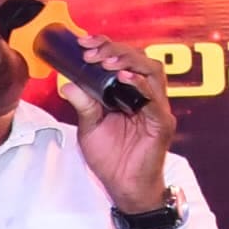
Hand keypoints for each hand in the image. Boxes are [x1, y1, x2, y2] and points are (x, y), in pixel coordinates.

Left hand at [47, 24, 177, 210]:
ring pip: (152, 72)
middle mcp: (146, 95)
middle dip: (115, 50)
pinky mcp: (161, 123)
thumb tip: (67, 83)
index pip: (123, 60)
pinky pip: (155, 100)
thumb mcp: (89, 127)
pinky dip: (140, 86)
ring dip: (129, 62)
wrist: (123, 187)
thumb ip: (83, 104)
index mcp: (129, 92)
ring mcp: (157, 108)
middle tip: (91, 50)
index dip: (106, 47)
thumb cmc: (111, 158)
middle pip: (140, 60)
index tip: (83, 41)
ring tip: (106, 61)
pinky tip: (124, 80)